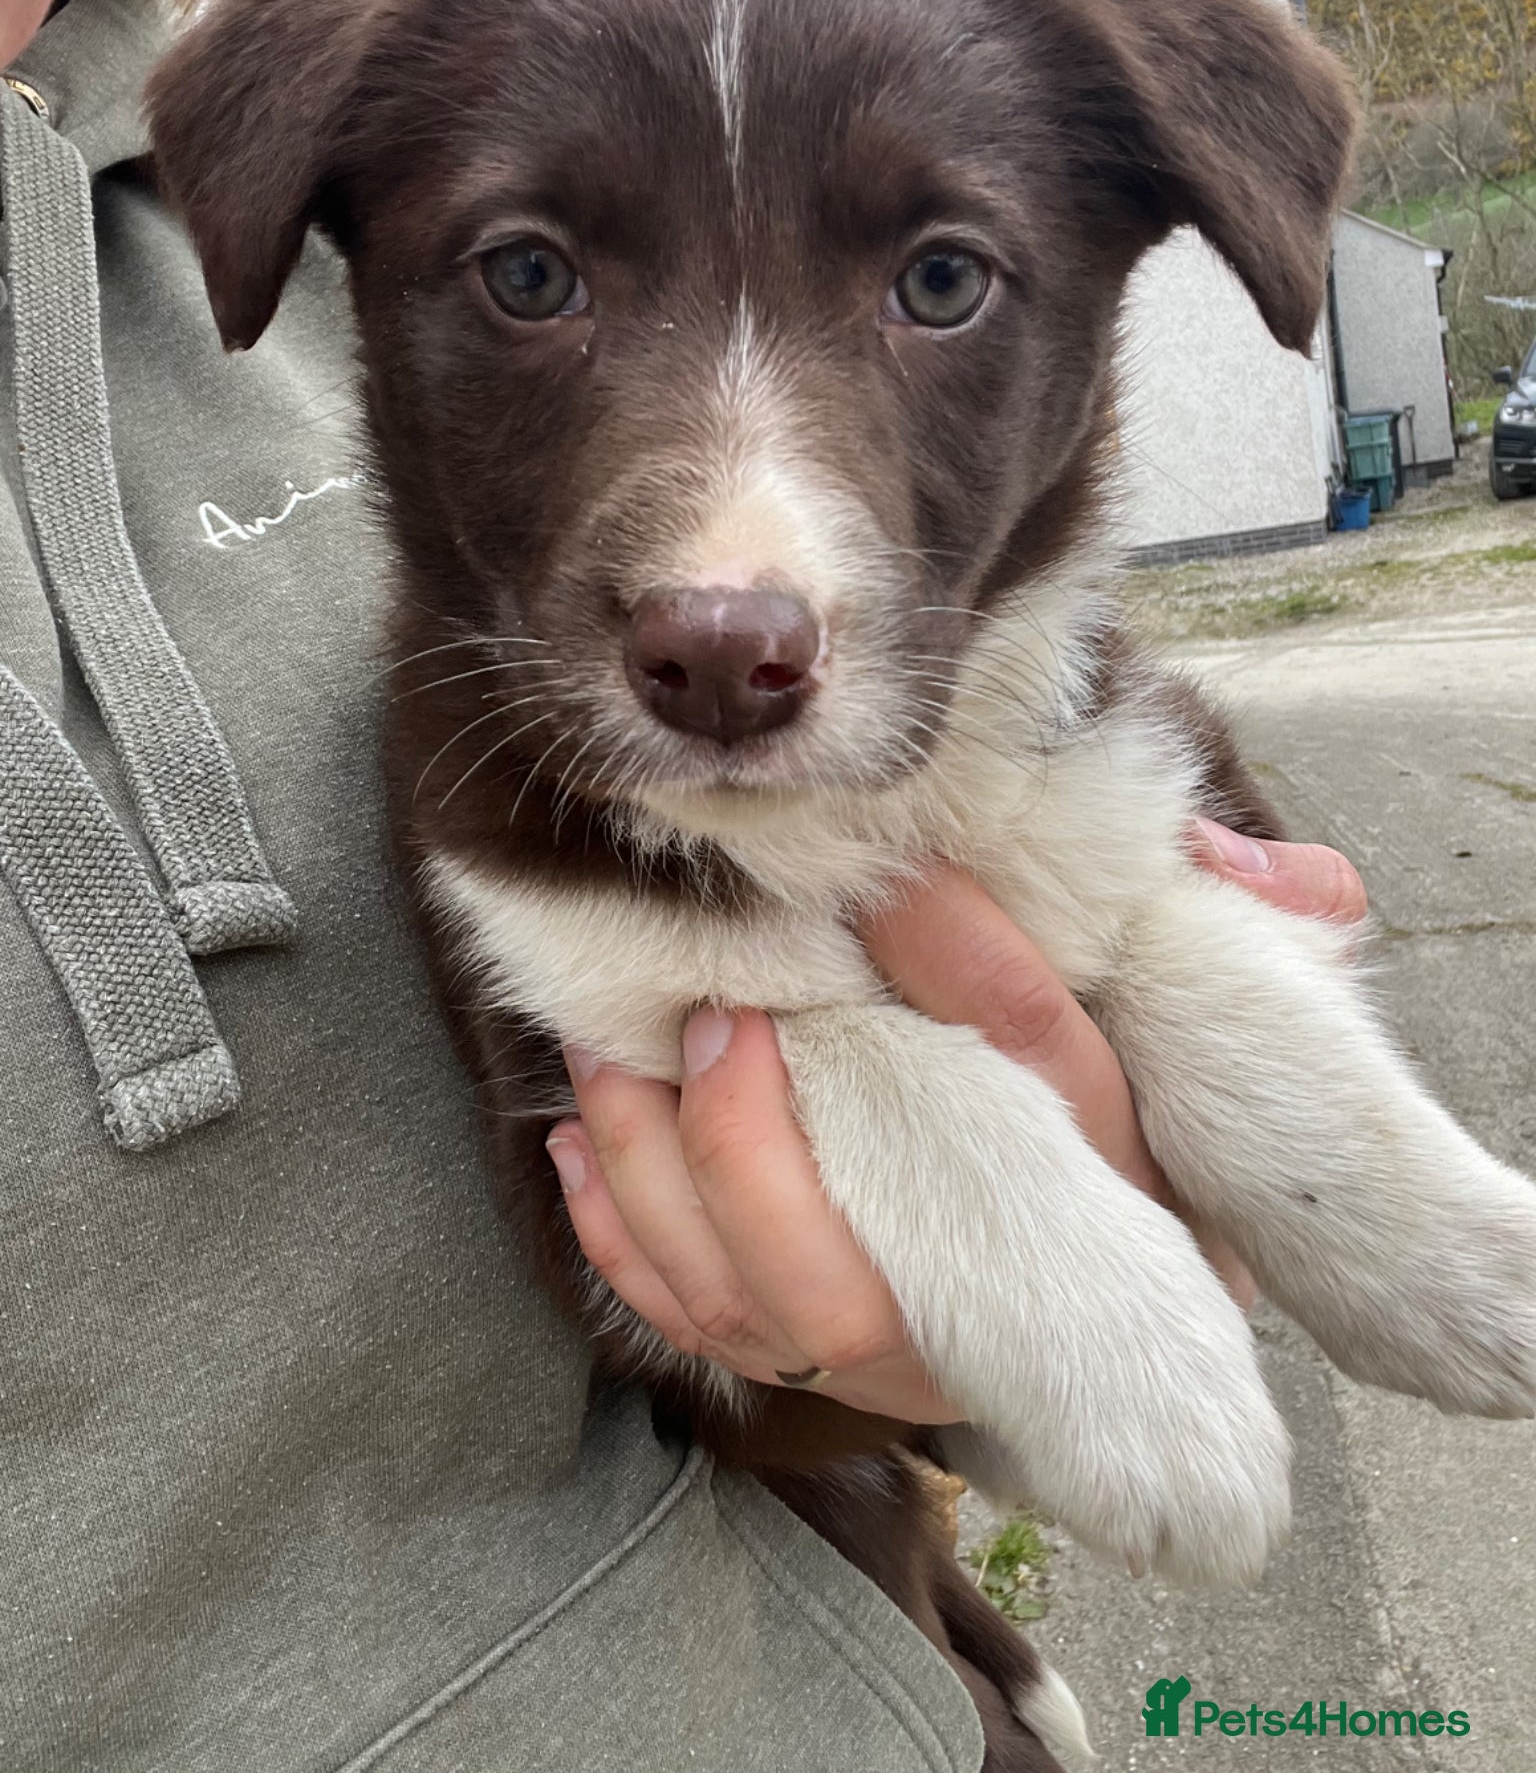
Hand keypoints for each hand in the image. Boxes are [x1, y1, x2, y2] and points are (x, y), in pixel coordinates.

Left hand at [545, 823, 1366, 1420]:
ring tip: (613, 1065)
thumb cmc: (1131, 1139)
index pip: (1037, 1079)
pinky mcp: (807, 1367)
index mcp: (1098, 1202)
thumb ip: (1254, 931)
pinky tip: (579, 1142)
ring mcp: (882, 1362)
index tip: (890, 880)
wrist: (1128, 1311)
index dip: (963, 967)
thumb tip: (1252, 865)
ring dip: (657, 1184)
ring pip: (742, 1313)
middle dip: (747, 1152)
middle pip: (837, 1281)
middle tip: (717, 1022)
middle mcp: (986, 1302)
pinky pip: (694, 1326)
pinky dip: (621, 1239)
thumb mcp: (1192, 1037)